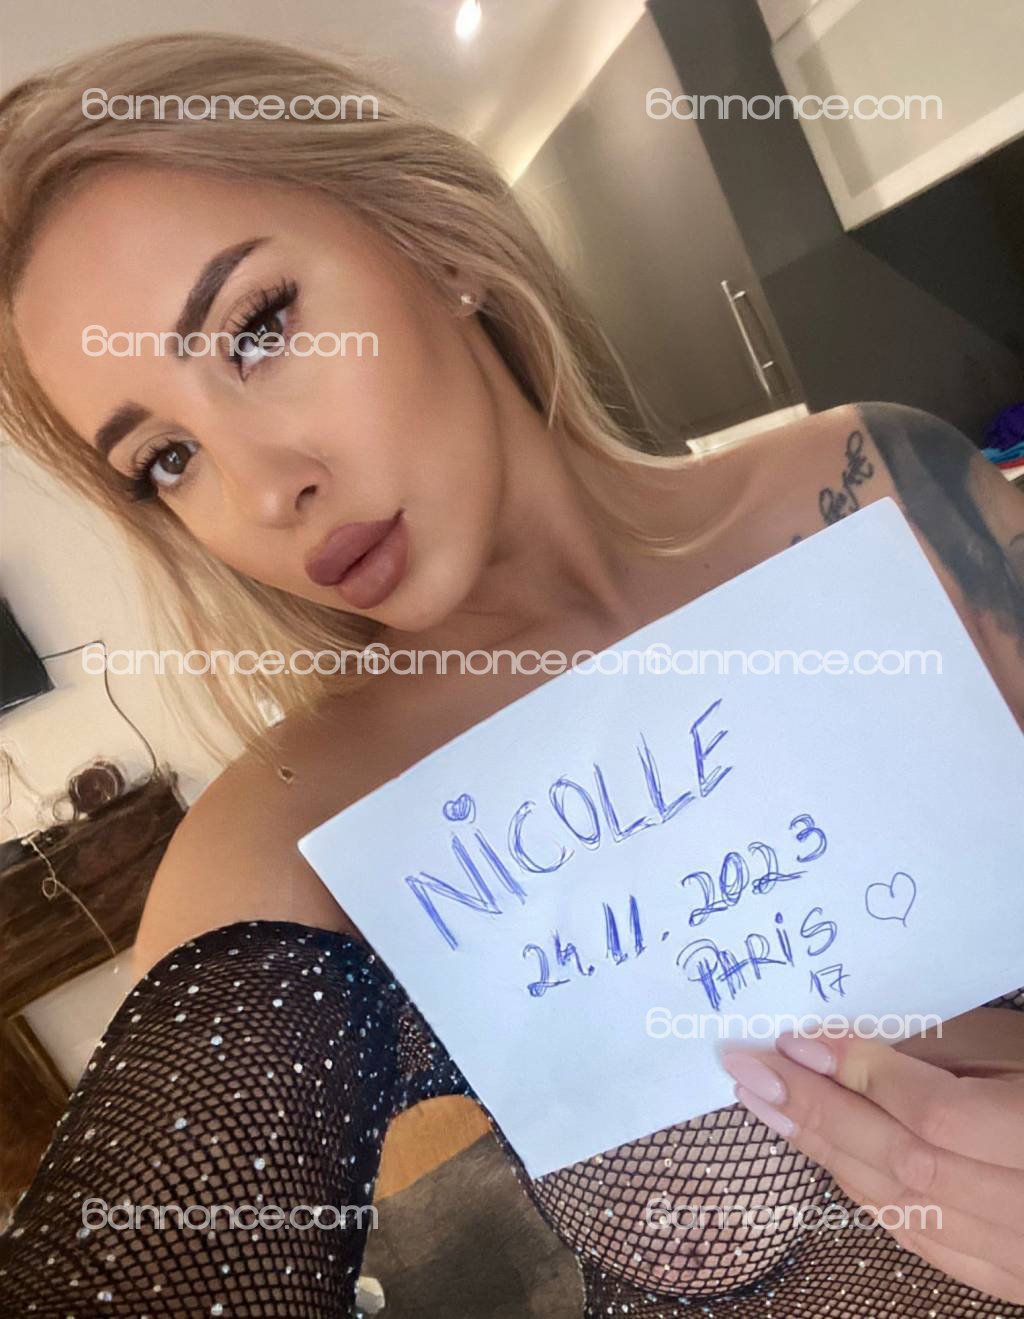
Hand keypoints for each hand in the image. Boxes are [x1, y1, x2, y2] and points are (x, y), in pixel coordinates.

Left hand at [720, 1025, 1023, 1303]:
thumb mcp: (1018, 1047)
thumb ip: (940, 1049)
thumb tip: (842, 1046)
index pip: (938, 1115)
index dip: (862, 1076)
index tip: (794, 1040)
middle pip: (907, 1163)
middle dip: (816, 1112)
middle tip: (746, 1068)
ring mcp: (1023, 1258)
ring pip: (904, 1207)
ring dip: (823, 1152)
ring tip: (763, 1104)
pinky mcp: (1009, 1281)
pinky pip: (921, 1240)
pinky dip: (864, 1193)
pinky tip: (819, 1156)